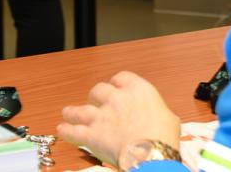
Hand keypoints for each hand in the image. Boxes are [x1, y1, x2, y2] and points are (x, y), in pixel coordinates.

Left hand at [58, 71, 181, 168]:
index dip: (115, 83)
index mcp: (138, 89)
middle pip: (98, 90)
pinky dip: (66, 131)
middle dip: (94, 96)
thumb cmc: (163, 136)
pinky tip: (62, 129)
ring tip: (67, 112)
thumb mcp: (169, 117)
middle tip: (94, 102)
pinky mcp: (91, 135)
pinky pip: (73, 131)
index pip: (121, 77)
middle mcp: (117, 98)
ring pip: (80, 110)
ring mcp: (102, 116)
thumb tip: (160, 119)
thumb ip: (158, 113)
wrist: (151, 153)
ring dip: (72, 111)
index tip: (114, 87)